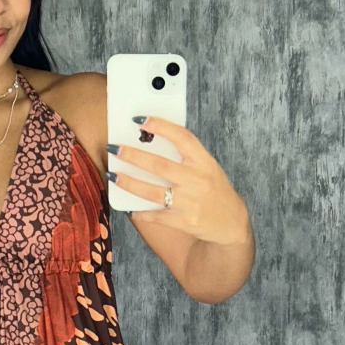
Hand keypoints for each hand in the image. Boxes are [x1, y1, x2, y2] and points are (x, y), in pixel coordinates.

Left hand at [110, 117, 250, 244]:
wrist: (230, 224)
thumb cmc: (214, 191)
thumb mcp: (208, 168)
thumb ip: (186, 156)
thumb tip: (151, 142)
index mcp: (204, 162)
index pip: (182, 137)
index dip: (161, 126)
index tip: (140, 120)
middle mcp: (197, 180)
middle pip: (159, 165)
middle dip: (133, 155)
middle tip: (114, 148)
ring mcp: (189, 202)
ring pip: (152, 191)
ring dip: (129, 182)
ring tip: (113, 174)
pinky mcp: (182, 221)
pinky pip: (155, 215)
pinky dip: (140, 212)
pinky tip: (129, 207)